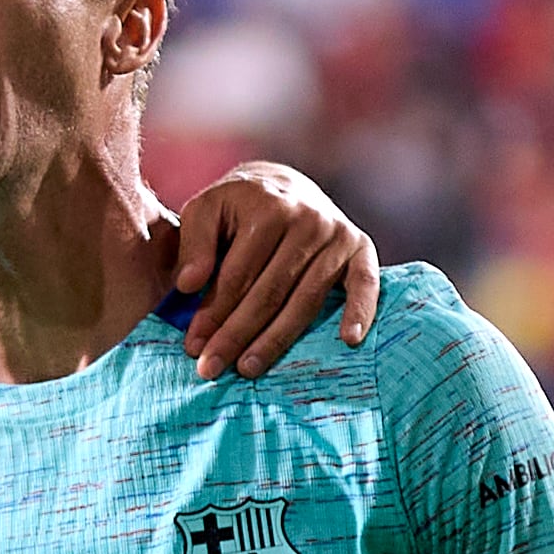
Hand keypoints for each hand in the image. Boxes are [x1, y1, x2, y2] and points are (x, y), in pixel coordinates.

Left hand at [161, 163, 381, 376]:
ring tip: (249, 368)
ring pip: (306, 300)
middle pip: (270, 292)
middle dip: (237, 334)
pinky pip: (365, 283)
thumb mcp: (205, 211)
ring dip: (277, 339)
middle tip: (212, 368)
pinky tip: (349, 340)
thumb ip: (193, 244)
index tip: (193, 346)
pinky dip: (361, 311)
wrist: (283, 185)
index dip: (214, 313)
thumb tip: (188, 285)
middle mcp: (308, 220)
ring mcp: (337, 235)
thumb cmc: (237, 207)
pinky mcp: (360, 248)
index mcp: (267, 208)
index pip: (238, 275)